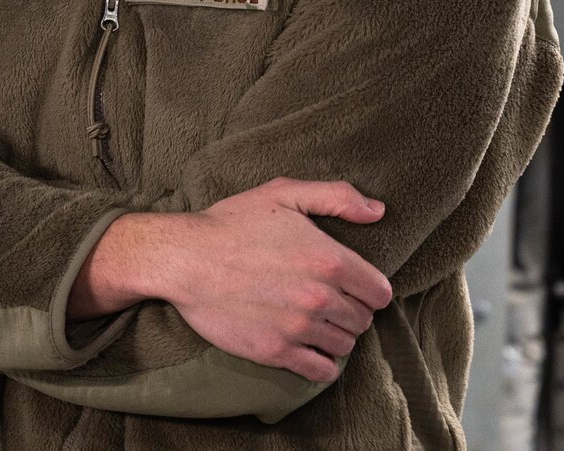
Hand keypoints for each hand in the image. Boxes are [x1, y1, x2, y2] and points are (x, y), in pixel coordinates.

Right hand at [74, 179, 393, 382]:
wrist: (184, 259)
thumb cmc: (231, 223)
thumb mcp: (283, 193)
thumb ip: (337, 197)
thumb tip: (378, 211)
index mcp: (330, 259)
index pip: (379, 292)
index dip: (368, 288)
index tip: (351, 285)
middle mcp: (321, 297)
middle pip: (362, 321)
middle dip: (349, 311)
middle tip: (326, 301)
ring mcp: (299, 328)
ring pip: (344, 346)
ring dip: (334, 335)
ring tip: (313, 321)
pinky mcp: (277, 352)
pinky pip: (321, 370)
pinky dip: (320, 362)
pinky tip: (307, 347)